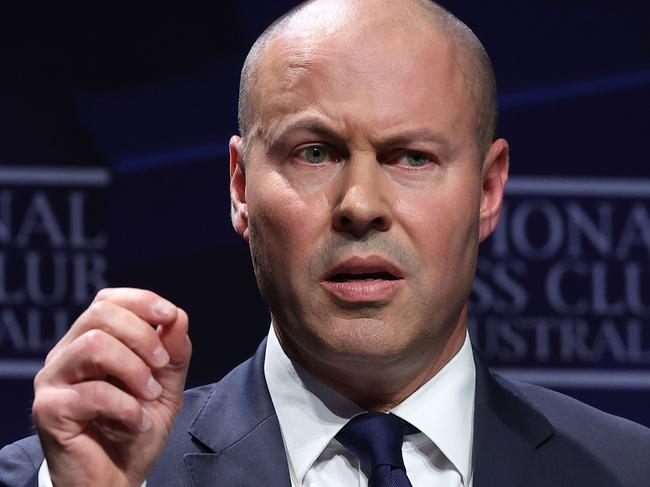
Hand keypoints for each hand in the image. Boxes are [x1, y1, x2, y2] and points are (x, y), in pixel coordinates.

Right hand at [32, 288, 191, 486]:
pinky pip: (92, 393)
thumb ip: (173, 351)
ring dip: (134, 369)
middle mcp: (66, 354)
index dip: (141, 300)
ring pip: (93, 345)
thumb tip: (178, 316)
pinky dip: (126, 408)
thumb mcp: (166, 385)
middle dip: (142, 335)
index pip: (107, 300)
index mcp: (90, 341)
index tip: (170, 316)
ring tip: (150, 396)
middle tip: (162, 367)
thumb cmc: (136, 428)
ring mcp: (53, 381)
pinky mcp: (49, 410)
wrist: (116, 480)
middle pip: (100, 314)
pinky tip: (136, 424)